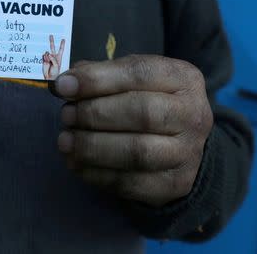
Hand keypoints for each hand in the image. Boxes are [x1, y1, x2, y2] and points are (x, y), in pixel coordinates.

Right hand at [42, 34, 65, 79]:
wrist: (49, 77)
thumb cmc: (55, 73)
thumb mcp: (57, 65)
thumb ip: (53, 59)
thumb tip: (48, 54)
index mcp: (59, 57)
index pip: (60, 49)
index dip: (62, 44)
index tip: (63, 39)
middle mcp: (53, 57)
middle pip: (52, 47)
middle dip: (51, 41)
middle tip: (51, 35)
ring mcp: (48, 58)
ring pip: (47, 53)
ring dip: (47, 56)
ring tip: (48, 61)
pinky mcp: (44, 60)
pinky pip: (43, 56)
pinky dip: (44, 58)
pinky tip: (46, 61)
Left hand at [54, 55, 212, 206]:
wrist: (181, 145)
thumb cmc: (148, 101)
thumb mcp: (131, 78)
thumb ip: (100, 75)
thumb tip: (64, 84)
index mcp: (183, 78)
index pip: (139, 73)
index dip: (97, 79)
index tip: (62, 86)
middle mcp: (193, 114)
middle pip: (141, 113)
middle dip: (94, 114)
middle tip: (66, 116)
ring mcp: (188, 153)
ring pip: (137, 151)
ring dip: (93, 147)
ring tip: (66, 141)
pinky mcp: (175, 184)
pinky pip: (131, 183)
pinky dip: (97, 174)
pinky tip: (76, 163)